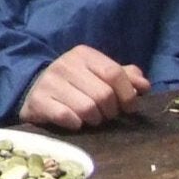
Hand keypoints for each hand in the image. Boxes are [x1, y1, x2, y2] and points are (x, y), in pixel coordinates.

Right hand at [18, 46, 150, 130]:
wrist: (33, 90)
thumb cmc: (74, 84)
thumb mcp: (98, 74)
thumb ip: (124, 77)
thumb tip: (144, 85)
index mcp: (83, 54)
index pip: (114, 73)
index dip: (127, 94)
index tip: (129, 107)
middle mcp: (65, 64)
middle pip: (103, 94)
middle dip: (110, 111)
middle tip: (106, 115)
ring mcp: (50, 82)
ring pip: (87, 108)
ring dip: (94, 119)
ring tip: (91, 119)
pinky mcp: (38, 100)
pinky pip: (67, 117)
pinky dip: (76, 124)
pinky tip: (75, 122)